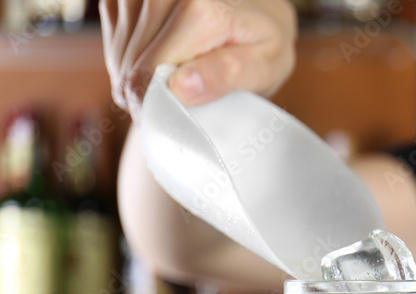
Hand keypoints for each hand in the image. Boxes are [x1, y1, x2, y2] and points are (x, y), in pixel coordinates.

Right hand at [100, 0, 297, 118]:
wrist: (256, 8)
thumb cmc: (263, 40)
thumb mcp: (264, 65)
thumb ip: (227, 75)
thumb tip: (180, 88)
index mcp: (200, 7)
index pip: (149, 73)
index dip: (156, 108)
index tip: (173, 123)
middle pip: (130, 66)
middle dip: (149, 95)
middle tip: (182, 103)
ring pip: (119, 55)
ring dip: (138, 78)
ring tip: (177, 80)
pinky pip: (113, 40)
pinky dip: (130, 59)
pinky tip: (161, 60)